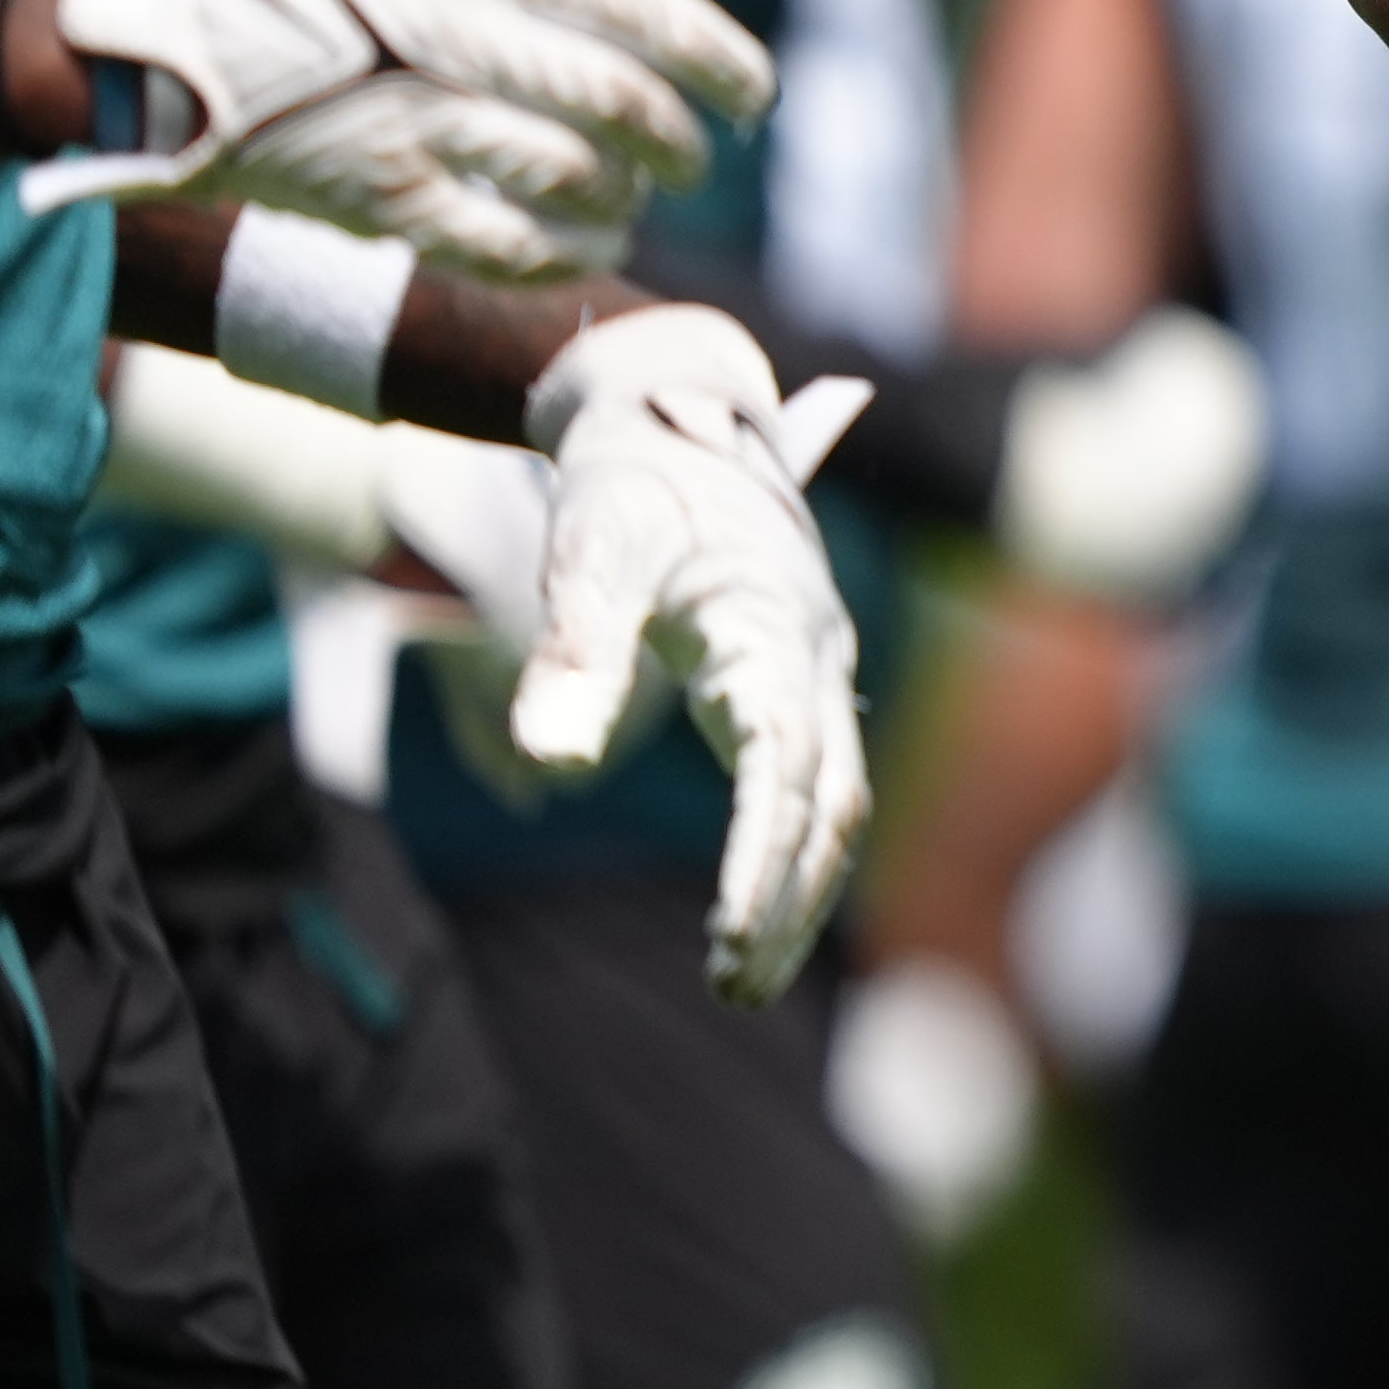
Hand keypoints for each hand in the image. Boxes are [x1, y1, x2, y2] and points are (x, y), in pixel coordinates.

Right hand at [35, 0, 775, 277]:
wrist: (182, 41)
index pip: (639, 8)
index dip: (717, 57)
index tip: (756, 96)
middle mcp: (455, 35)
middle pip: (620, 99)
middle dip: (678, 143)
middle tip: (695, 163)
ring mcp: (415, 115)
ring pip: (571, 174)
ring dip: (624, 202)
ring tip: (634, 209)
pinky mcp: (379, 194)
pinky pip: (501, 245)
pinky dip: (562, 258)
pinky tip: (585, 254)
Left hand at [517, 307, 874, 1002]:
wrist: (669, 399)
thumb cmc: (624, 476)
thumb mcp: (587, 550)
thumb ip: (573, 651)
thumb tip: (552, 757)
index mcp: (777, 630)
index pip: (783, 774)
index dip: (759, 866)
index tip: (724, 948)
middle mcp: (818, 652)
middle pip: (827, 802)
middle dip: (786, 901)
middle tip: (732, 989)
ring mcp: (820, 660)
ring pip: (836, 794)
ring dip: (799, 883)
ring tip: (742, 970)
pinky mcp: (802, 664)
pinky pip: (823, 771)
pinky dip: (800, 841)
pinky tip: (761, 892)